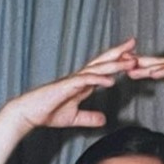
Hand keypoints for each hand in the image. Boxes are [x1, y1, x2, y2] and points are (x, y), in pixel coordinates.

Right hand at [12, 39, 137, 130]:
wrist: (30, 113)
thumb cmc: (48, 113)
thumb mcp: (74, 118)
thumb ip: (89, 118)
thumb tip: (103, 120)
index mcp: (82, 83)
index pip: (103, 68)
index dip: (117, 61)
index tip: (131, 55)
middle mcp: (79, 78)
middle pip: (102, 61)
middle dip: (119, 52)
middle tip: (133, 43)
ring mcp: (73, 80)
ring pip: (98, 69)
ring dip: (114, 64)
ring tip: (130, 61)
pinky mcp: (66, 86)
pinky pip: (85, 81)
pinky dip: (98, 79)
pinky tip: (110, 81)